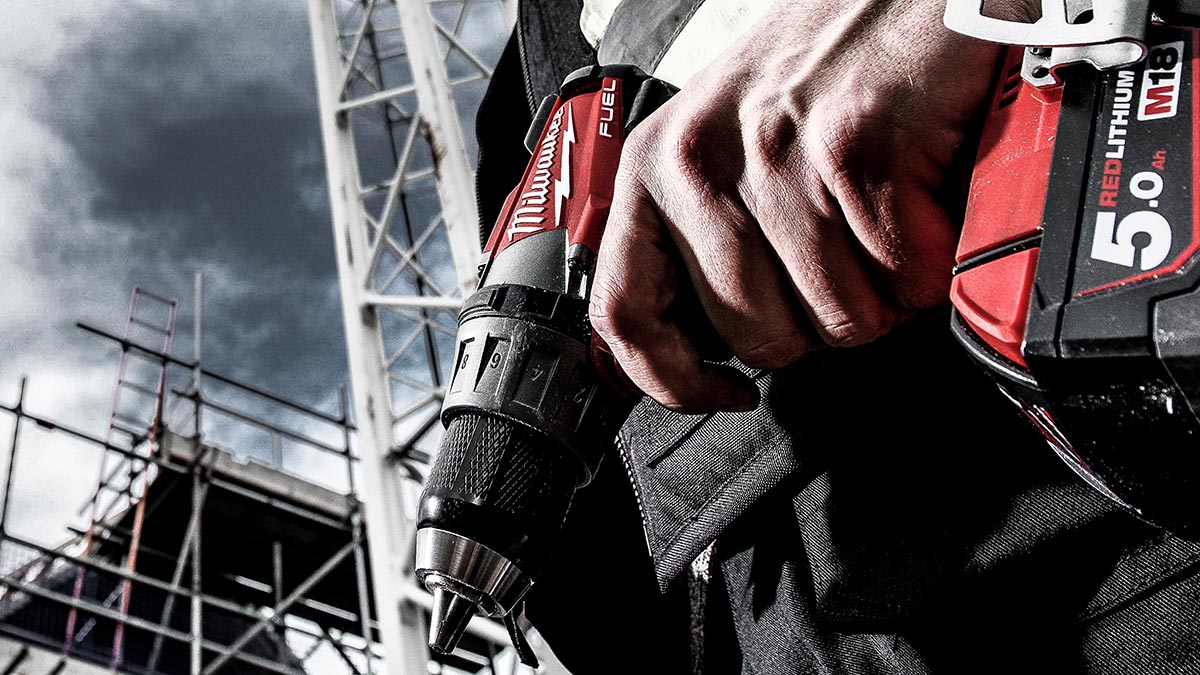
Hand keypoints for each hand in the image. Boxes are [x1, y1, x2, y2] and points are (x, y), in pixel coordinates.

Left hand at [590, 0, 1005, 412]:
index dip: (673, 381)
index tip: (723, 393)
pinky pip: (903, 281)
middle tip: (844, 262)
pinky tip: (920, 211)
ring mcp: (776, 156)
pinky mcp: (856, 152)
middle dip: (820, 324)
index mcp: (654, 168)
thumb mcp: (723, 150)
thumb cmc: (817, 74)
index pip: (625, 313)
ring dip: (882, 296)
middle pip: (759, 339)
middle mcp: (699, 162)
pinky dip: (929, 267)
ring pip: (840, 320)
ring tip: (883, 230)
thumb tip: (702, 350)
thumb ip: (698, 240)